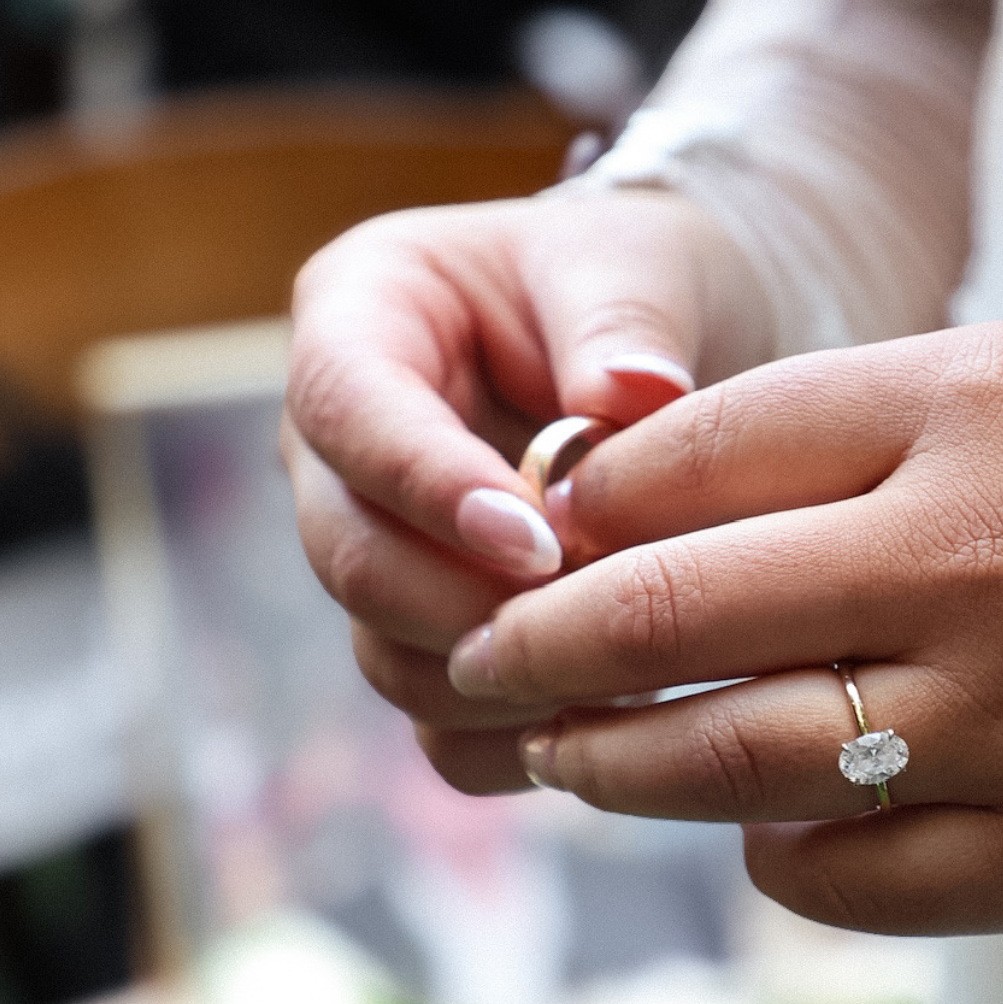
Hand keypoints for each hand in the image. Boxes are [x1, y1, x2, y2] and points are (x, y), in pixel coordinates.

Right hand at [283, 186, 771, 790]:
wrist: (666, 346)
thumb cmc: (632, 279)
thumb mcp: (636, 263)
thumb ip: (624, 323)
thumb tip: (636, 396)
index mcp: (358, 314)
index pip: (348, 407)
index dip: (427, 487)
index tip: (534, 544)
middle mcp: (337, 447)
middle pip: (346, 553)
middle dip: (462, 605)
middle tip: (593, 625)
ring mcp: (373, 551)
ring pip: (385, 654)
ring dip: (497, 680)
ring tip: (623, 672)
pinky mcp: (424, 640)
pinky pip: (438, 729)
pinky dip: (518, 739)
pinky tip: (616, 721)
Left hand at [408, 321, 1002, 934]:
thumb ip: (843, 427)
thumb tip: (630, 506)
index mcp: (964, 412)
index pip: (677, 463)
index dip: (562, 516)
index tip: (517, 548)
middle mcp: (970, 563)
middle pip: (659, 618)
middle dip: (529, 656)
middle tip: (477, 675)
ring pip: (722, 765)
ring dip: (612, 771)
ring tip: (570, 762)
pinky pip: (837, 877)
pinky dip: (768, 856)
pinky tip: (760, 829)